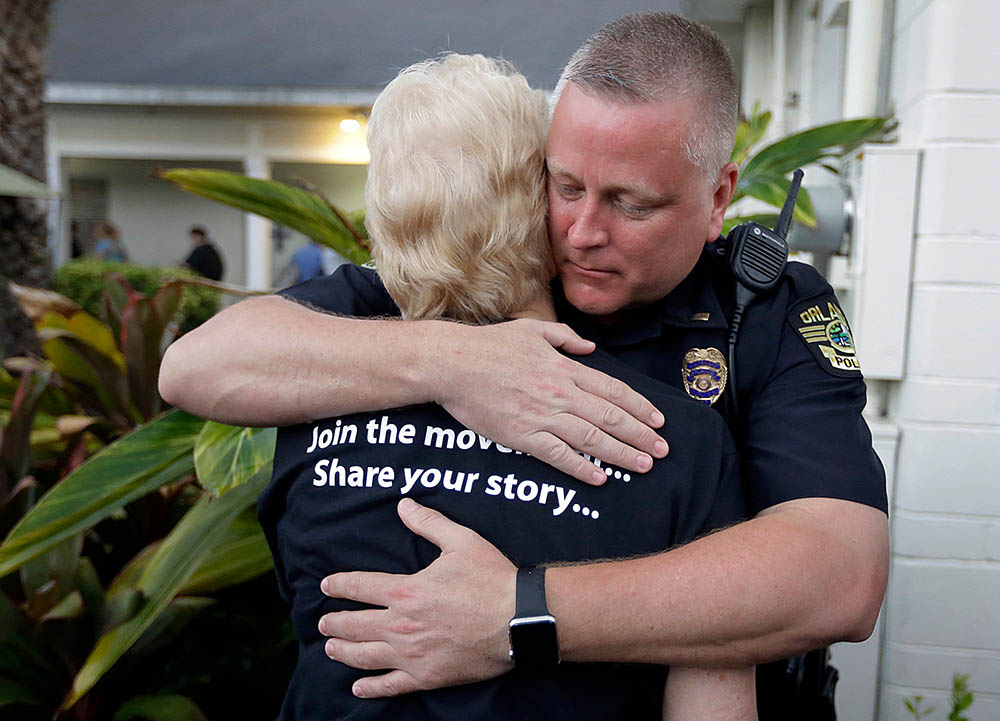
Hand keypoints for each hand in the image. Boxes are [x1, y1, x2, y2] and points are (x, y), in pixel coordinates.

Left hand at [318, 499, 515, 697]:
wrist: (519, 619)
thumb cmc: (492, 578)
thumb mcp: (460, 541)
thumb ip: (428, 522)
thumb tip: (404, 505)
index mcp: (406, 590)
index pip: (359, 587)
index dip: (338, 585)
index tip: (325, 586)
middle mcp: (401, 624)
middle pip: (354, 625)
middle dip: (334, 623)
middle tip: (323, 622)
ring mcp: (412, 654)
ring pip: (365, 656)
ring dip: (343, 652)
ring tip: (331, 648)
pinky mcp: (427, 675)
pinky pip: (391, 685)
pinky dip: (371, 687)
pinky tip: (358, 687)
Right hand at [429, 318, 667, 484]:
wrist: (453, 364)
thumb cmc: (489, 345)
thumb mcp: (532, 329)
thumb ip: (565, 337)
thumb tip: (590, 347)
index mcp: (564, 368)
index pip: (612, 390)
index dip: (638, 407)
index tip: (658, 420)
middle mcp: (560, 393)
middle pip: (610, 417)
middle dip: (640, 435)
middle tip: (662, 451)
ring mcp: (542, 415)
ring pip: (591, 439)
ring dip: (622, 454)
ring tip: (644, 466)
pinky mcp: (522, 436)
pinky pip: (559, 456)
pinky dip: (582, 468)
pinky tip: (600, 478)